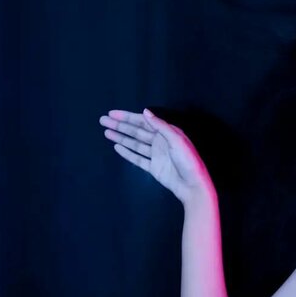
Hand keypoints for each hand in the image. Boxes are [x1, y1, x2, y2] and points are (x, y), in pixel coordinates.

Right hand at [99, 108, 214, 205]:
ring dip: (121, 137)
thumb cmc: (188, 161)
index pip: (143, 122)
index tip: (112, 114)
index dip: (127, 117)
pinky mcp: (153, 167)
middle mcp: (160, 141)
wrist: (192, 185)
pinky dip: (127, 153)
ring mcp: (156, 155)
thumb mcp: (176, 140)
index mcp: (166, 132)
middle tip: (103, 120)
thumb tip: (145, 111)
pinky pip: (137, 158)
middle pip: (136, 131)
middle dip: (120, 126)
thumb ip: (160, 126)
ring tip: (106, 132)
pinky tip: (117, 147)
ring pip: (134, 144)